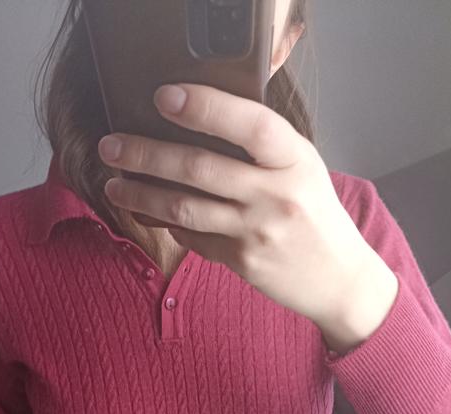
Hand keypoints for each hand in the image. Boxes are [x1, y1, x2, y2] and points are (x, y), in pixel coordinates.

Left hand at [97, 82, 388, 328]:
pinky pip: (193, 237)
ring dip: (141, 195)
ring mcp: (257, 232)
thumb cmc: (315, 215)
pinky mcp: (242, 262)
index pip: (251, 125)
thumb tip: (197, 124)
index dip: (206, 108)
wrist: (339, 278)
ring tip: (113, 186)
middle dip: (146, 154)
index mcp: (296, 161)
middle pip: (200, 168)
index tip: (163, 97)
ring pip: (185, 208)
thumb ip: (262, 150)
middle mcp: (276, 196)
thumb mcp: (302, 170)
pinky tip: (148, 213)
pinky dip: (167, 223)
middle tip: (110, 146)